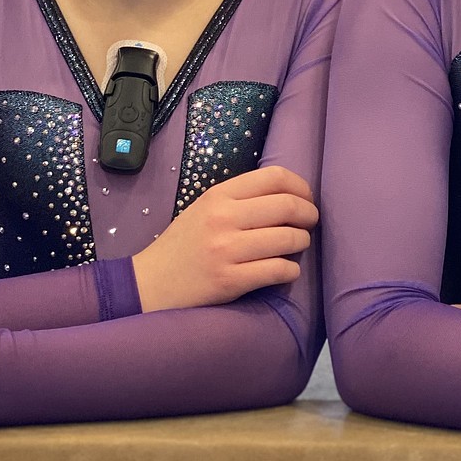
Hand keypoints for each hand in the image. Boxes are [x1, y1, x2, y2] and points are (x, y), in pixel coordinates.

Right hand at [132, 165, 318, 311]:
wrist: (150, 283)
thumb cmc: (183, 244)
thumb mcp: (205, 208)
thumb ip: (241, 198)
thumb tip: (290, 196)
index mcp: (219, 195)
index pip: (275, 177)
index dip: (301, 186)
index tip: (306, 199)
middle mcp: (224, 218)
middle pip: (288, 206)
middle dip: (309, 215)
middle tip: (310, 223)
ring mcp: (227, 250)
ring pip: (288, 239)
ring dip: (302, 242)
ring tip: (297, 245)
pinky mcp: (231, 281)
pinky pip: (279, 271)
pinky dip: (290, 270)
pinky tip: (285, 270)